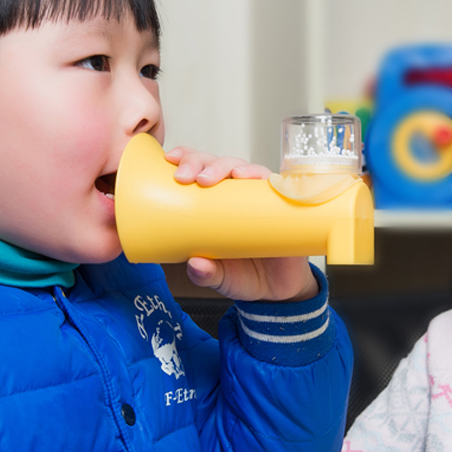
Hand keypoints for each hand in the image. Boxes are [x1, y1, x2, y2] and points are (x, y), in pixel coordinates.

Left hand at [165, 146, 317, 301]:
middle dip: (200, 162)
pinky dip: (263, 176)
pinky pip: (274, 183)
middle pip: (216, 164)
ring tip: (219, 177)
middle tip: (188, 176)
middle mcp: (234, 196)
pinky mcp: (281, 205)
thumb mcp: (219, 278)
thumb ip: (205, 274)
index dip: (185, 159)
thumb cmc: (244, 276)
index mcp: (212, 205)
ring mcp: (258, 198)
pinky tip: (251, 176)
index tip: (170, 159)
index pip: (196, 171)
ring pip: (243, 168)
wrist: (278, 292)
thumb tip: (195, 265)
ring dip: (228, 166)